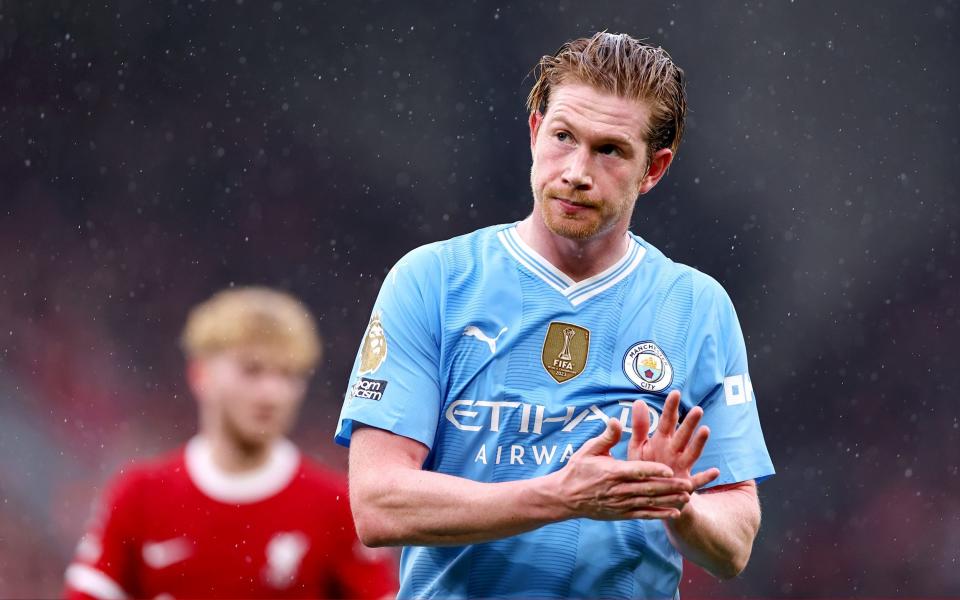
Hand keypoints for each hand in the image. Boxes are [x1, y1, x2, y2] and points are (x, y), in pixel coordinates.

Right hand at [550, 418, 693, 520]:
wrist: (564, 497)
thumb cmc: (577, 470)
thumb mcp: (589, 449)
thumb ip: (606, 437)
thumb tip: (617, 420)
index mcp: (612, 471)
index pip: (637, 471)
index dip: (654, 470)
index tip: (670, 469)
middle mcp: (618, 489)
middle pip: (648, 488)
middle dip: (670, 487)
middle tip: (688, 483)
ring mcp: (621, 504)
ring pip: (649, 502)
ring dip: (669, 500)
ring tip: (687, 496)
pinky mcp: (621, 514)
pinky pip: (643, 515)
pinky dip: (659, 514)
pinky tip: (674, 512)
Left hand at [629, 390, 719, 491]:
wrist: (650, 495)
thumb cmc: (644, 468)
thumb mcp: (637, 447)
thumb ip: (639, 426)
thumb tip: (639, 401)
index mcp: (661, 441)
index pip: (667, 421)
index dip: (670, 408)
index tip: (675, 393)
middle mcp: (674, 451)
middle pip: (683, 435)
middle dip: (689, 423)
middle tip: (697, 409)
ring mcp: (681, 467)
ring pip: (692, 453)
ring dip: (699, 443)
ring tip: (705, 430)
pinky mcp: (685, 484)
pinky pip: (697, 481)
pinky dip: (706, 478)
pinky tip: (715, 471)